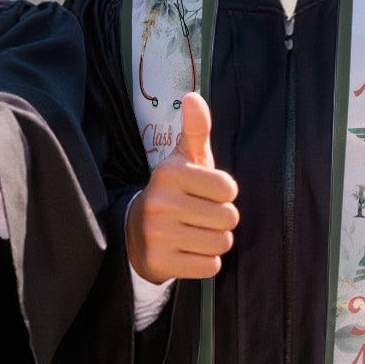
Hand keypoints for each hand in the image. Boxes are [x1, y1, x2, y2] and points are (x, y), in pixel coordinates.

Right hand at [126, 92, 238, 280]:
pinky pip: (210, 266)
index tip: (204, 193)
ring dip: (215, 241)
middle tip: (199, 217)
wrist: (135, 233)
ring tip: (194, 233)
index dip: (224, 194)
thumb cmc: (174, 193)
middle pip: (229, 218)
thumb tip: (193, 97)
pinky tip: (187, 251)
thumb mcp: (183, 160)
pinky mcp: (160, 262)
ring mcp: (157, 234)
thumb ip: (195, 130)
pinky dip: (205, 262)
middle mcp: (160, 202)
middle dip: (221, 220)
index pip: (229, 189)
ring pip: (221, 243)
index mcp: (169, 173)